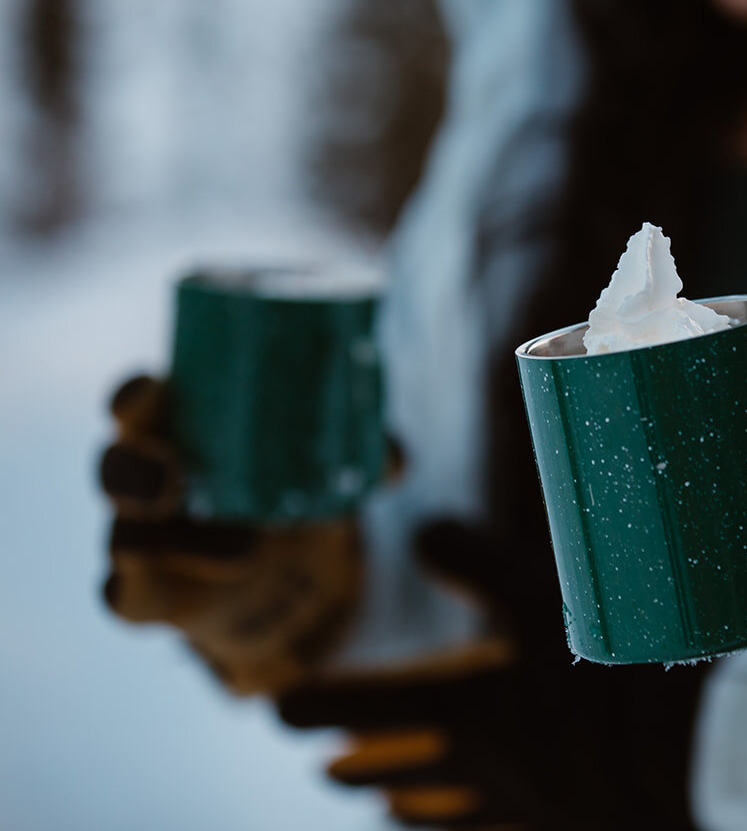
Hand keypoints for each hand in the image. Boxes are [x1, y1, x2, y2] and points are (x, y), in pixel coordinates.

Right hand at [99, 375, 364, 694]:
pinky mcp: (148, 593)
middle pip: (116, 467)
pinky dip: (144, 590)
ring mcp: (143, 540)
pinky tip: (200, 590)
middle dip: (133, 468)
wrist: (289, 579)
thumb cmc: (294, 492)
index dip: (137, 397)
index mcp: (184, 430)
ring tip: (247, 549)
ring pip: (121, 536)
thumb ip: (365, 457)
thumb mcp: (335, 468)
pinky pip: (122, 596)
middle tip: (173, 474)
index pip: (140, 405)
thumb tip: (392, 460)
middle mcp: (152, 480)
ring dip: (173, 543)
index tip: (155, 389)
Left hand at [278, 520, 703, 829]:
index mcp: (474, 711)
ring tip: (386, 808)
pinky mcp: (570, 824)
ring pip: (447, 815)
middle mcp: (487, 769)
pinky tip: (481, 826)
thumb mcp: (550, 602)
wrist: (697, 760)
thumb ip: (482, 562)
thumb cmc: (619, 676)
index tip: (277, 707)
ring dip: (409, 808)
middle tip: (326, 769)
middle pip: (402, 772)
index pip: (375, 706)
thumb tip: (421, 528)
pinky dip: (476, 829)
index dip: (321, 706)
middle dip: (360, 768)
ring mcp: (527, 804)